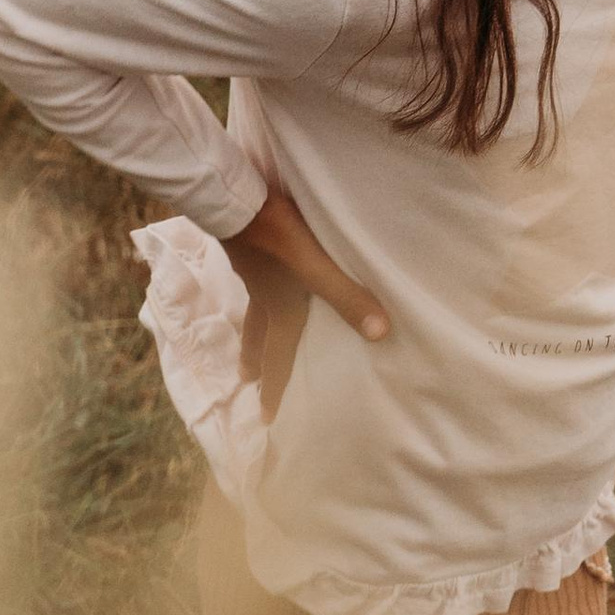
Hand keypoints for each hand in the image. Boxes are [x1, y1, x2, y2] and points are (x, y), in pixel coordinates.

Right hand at [227, 186, 388, 415]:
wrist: (235, 197)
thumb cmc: (279, 234)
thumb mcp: (318, 266)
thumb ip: (347, 297)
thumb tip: (380, 334)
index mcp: (280, 308)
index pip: (278, 356)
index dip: (275, 387)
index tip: (266, 417)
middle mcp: (263, 296)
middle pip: (258, 337)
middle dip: (255, 361)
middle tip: (247, 381)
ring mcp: (250, 271)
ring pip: (251, 309)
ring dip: (250, 330)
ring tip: (247, 340)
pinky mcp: (246, 247)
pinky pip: (251, 280)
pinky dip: (253, 292)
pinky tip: (256, 276)